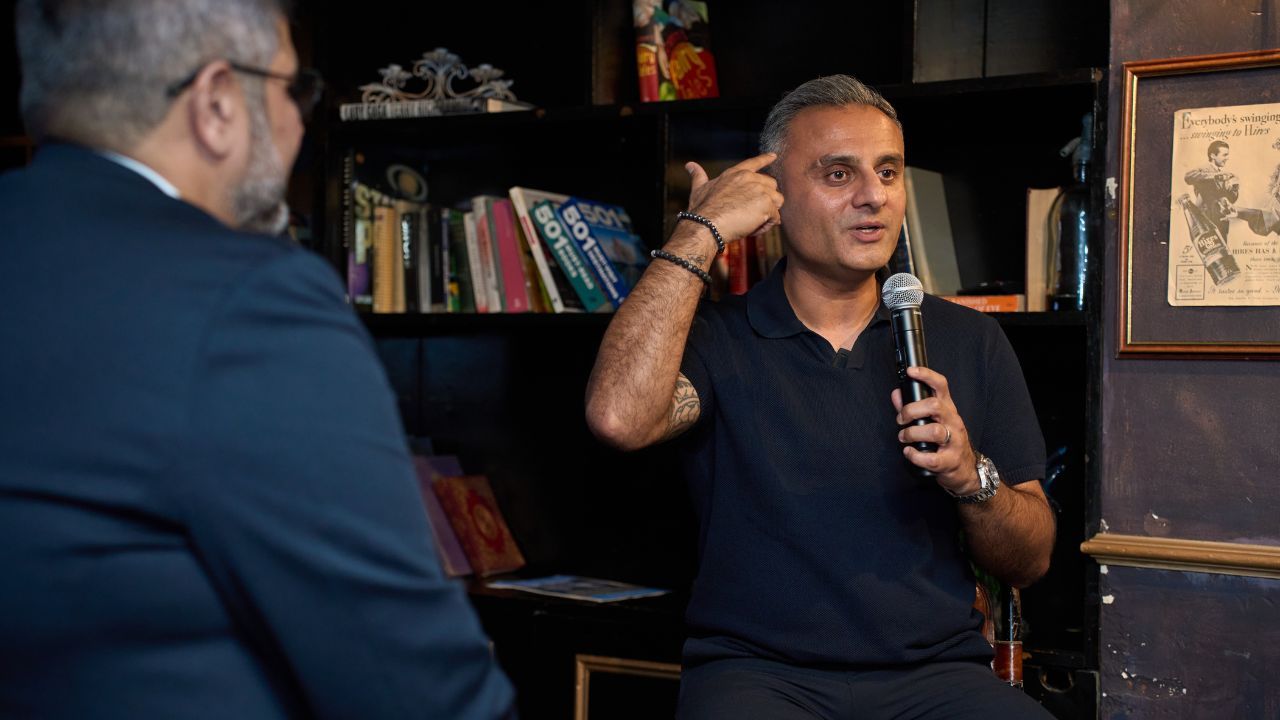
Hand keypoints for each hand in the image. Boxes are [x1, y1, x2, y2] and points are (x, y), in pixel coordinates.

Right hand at [685, 153, 784, 241]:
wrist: (706, 225)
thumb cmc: (701, 210)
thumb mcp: (698, 189)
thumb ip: (698, 176)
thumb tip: (689, 165)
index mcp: (735, 173)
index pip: (754, 163)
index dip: (765, 159)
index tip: (774, 155)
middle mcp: (749, 178)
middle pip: (771, 185)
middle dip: (767, 200)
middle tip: (751, 215)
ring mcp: (759, 190)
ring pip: (777, 202)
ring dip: (768, 214)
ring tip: (751, 223)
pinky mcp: (766, 204)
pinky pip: (775, 218)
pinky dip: (766, 226)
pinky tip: (752, 229)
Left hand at [890, 366, 980, 495]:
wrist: (965, 470)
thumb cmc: (946, 442)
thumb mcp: (931, 421)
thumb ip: (912, 408)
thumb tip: (896, 394)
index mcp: (947, 409)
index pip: (941, 386)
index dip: (926, 375)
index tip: (911, 371)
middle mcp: (953, 422)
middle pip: (934, 406)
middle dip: (911, 411)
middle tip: (901, 420)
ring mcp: (954, 441)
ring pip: (934, 431)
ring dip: (912, 434)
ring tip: (904, 438)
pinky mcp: (950, 460)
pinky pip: (931, 458)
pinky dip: (915, 455)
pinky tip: (909, 453)